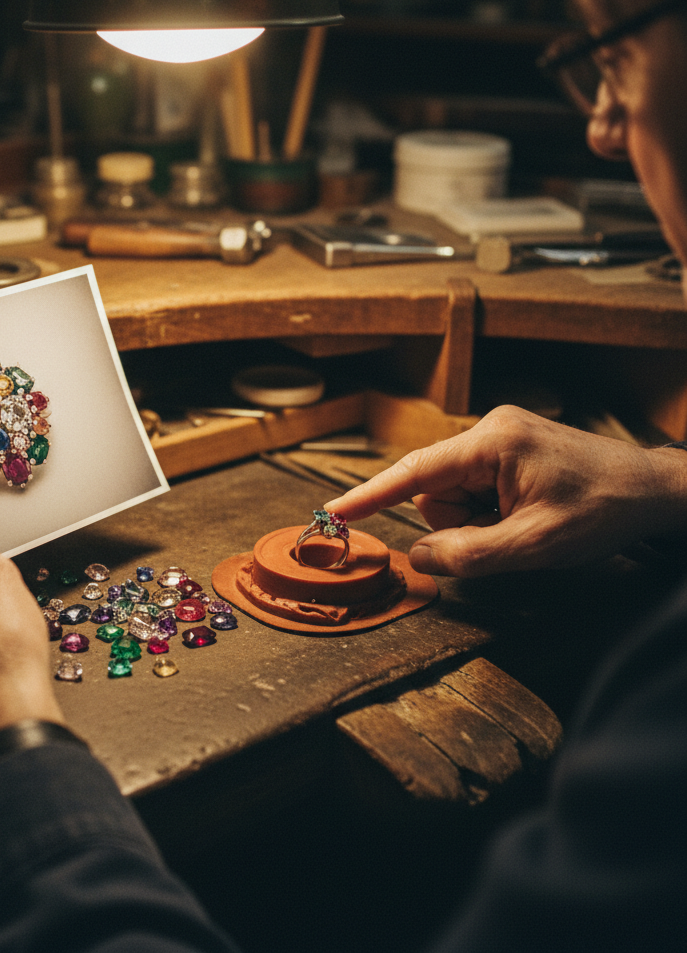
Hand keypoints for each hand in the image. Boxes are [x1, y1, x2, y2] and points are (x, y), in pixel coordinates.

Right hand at [325, 405, 686, 577]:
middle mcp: (489, 430)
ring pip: (452, 494)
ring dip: (477, 520)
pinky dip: (489, 511)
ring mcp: (499, 436)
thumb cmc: (604, 509)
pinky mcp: (507, 447)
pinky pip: (473, 487)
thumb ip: (468, 554)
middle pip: (434, 491)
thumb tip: (418, 556)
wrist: (654, 490)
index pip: (413, 472)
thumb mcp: (534, 544)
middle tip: (508, 534)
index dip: (369, 496)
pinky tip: (525, 512)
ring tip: (524, 522)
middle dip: (460, 523)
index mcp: (492, 443)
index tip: (333, 512)